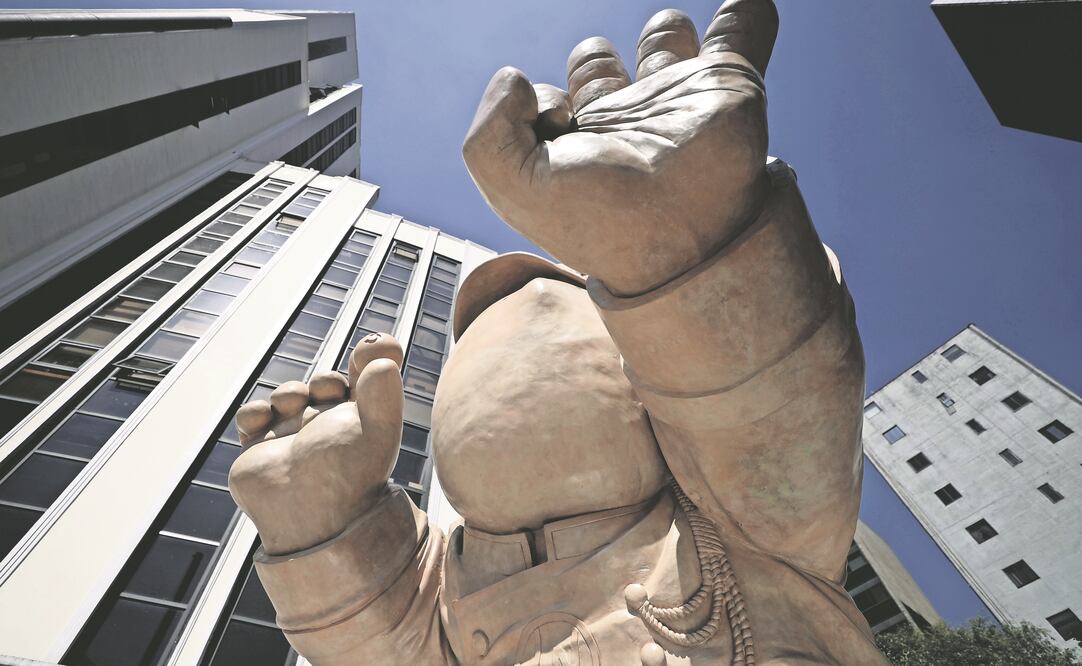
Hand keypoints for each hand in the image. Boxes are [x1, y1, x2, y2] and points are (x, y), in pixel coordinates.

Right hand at [228, 333, 404, 554]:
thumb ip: (384, 392)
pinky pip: (252, 417)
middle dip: (325, 380)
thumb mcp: (376, 430)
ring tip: (293, 403)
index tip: (369, 347)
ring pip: (287, 395)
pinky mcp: (261, 448)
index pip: (368, 379)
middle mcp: (330, 427)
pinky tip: (263, 418)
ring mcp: (294, 436)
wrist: (311, 518)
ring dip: (289, 391)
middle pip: (325, 384)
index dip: (368, 355)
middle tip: (328, 388)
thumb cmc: (352, 476)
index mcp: (364, 423)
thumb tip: (385, 356)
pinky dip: (254, 412)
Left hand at [463, 1, 778, 295]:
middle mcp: (629, 122)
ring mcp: (682, 102)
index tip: (558, 120)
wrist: (685, 235)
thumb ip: (487, 135)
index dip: (541, 101)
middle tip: (596, 80)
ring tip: (667, 31)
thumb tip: (515, 80)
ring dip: (666, 31)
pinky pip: (743, 33)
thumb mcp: (513, 187)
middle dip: (592, 61)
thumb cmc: (599, 218)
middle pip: (605, 72)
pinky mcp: (731, 83)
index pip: (551, 101)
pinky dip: (745, 14)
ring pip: (669, 48)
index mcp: (581, 147)